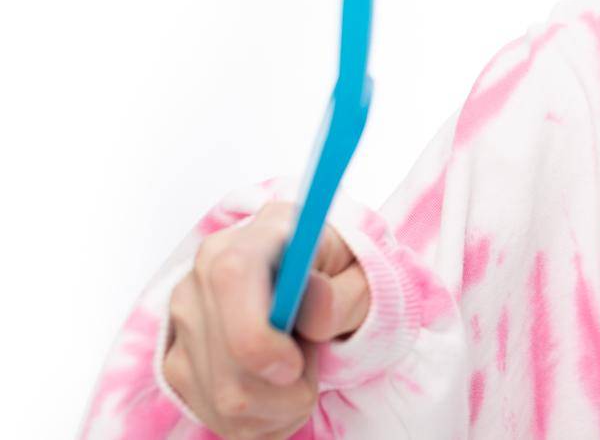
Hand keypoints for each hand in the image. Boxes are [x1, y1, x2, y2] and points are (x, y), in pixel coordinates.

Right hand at [162, 201, 370, 439]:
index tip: (293, 367)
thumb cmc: (339, 280)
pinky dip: (262, 419)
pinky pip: (218, 417)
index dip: (258, 334)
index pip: (232, 276)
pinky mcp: (177, 364)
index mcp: (251, 239)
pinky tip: (278, 390)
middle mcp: (202, 276)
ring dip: (280, 405)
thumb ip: (345, 295)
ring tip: (301, 375)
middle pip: (230, 359)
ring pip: (226, 397)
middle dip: (285, 383)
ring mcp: (183, 323)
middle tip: (312, 366)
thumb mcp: (362, 278)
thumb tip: (314, 303)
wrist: (314, 292)